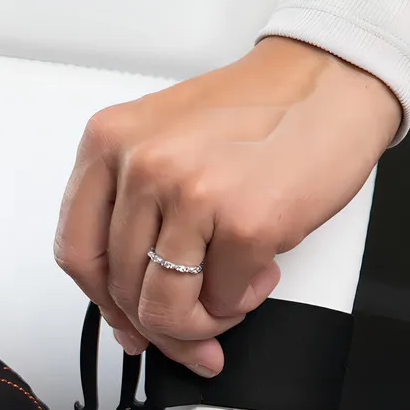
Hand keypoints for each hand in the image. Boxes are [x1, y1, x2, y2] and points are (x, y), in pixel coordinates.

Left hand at [54, 36, 399, 375]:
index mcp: (107, 143)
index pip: (76, 253)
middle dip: (161, 325)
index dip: (103, 302)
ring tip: (228, 299)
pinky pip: (223, 299)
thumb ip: (134, 218)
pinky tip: (260, 272)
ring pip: (164, 306)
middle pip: (121, 289)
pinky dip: (242, 301)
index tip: (128, 322)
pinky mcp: (245, 222)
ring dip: (200, 322)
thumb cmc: (255, 113)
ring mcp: (191, 193)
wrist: (333, 78)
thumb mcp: (165, 145)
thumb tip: (127, 317)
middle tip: (193, 332)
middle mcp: (141, 165)